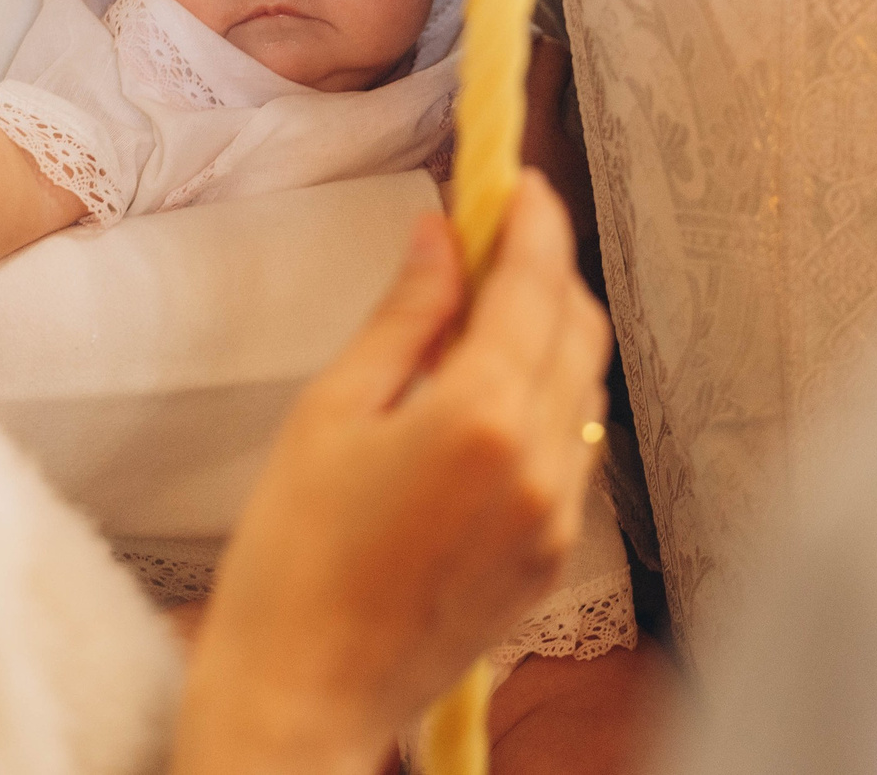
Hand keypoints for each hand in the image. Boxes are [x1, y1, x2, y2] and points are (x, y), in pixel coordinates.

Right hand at [172, 174, 611, 774]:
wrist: (305, 694)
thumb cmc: (292, 558)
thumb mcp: (330, 412)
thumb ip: (402, 317)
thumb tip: (441, 236)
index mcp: (482, 416)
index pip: (535, 285)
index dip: (533, 221)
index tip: (518, 182)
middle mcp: (541, 462)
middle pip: (576, 326)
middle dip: (545, 269)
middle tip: (492, 236)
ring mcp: (557, 516)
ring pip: (583, 386)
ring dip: (549, 333)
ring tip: (477, 316)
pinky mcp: (553, 557)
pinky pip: (573, 447)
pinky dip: (546, 399)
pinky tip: (484, 397)